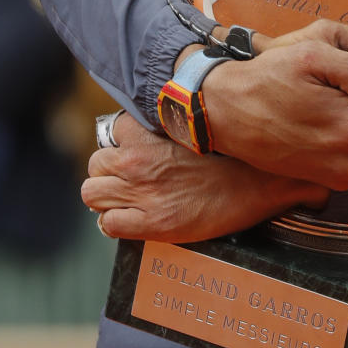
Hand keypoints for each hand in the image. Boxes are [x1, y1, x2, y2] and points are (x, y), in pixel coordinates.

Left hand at [83, 113, 327, 241]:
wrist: (255, 182)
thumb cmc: (230, 154)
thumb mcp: (193, 128)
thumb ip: (166, 127)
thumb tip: (153, 123)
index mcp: (147, 135)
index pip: (112, 130)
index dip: (123, 141)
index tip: (135, 148)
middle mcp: (137, 163)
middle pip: (95, 164)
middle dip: (108, 171)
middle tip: (129, 177)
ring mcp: (141, 195)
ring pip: (91, 193)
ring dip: (106, 196)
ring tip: (127, 198)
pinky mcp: (151, 224)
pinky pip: (107, 225)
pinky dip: (115, 223)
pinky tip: (132, 219)